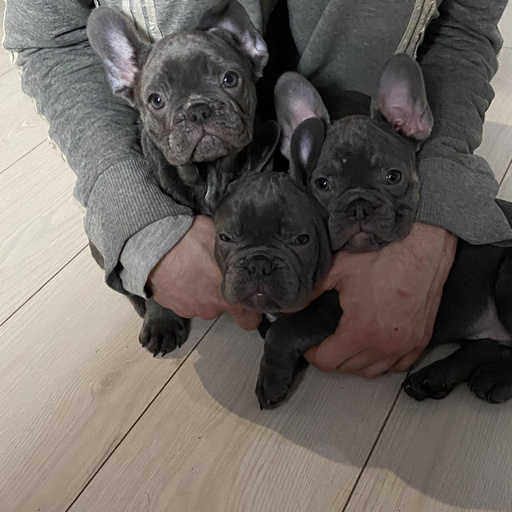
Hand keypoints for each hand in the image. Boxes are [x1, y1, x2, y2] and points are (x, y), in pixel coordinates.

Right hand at [148, 215, 260, 329]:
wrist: (153, 244)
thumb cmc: (190, 241)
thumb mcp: (223, 242)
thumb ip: (237, 256)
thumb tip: (246, 252)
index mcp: (228, 297)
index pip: (250, 320)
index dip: (252, 312)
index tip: (250, 302)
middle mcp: (210, 308)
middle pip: (223, 306)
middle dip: (221, 291)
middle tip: (214, 270)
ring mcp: (189, 308)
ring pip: (203, 301)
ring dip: (201, 289)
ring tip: (195, 267)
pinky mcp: (172, 305)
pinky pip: (185, 298)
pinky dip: (185, 288)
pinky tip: (182, 270)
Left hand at [305, 223, 456, 376]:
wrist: (422, 245)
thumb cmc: (383, 255)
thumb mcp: (337, 270)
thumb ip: (310, 293)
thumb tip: (289, 306)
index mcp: (361, 331)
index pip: (329, 362)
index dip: (314, 354)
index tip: (311, 345)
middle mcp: (386, 345)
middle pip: (349, 368)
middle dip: (334, 356)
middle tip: (327, 340)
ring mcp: (407, 344)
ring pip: (374, 370)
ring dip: (357, 362)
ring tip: (348, 344)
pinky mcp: (422, 339)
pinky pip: (400, 365)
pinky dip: (385, 360)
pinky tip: (376, 346)